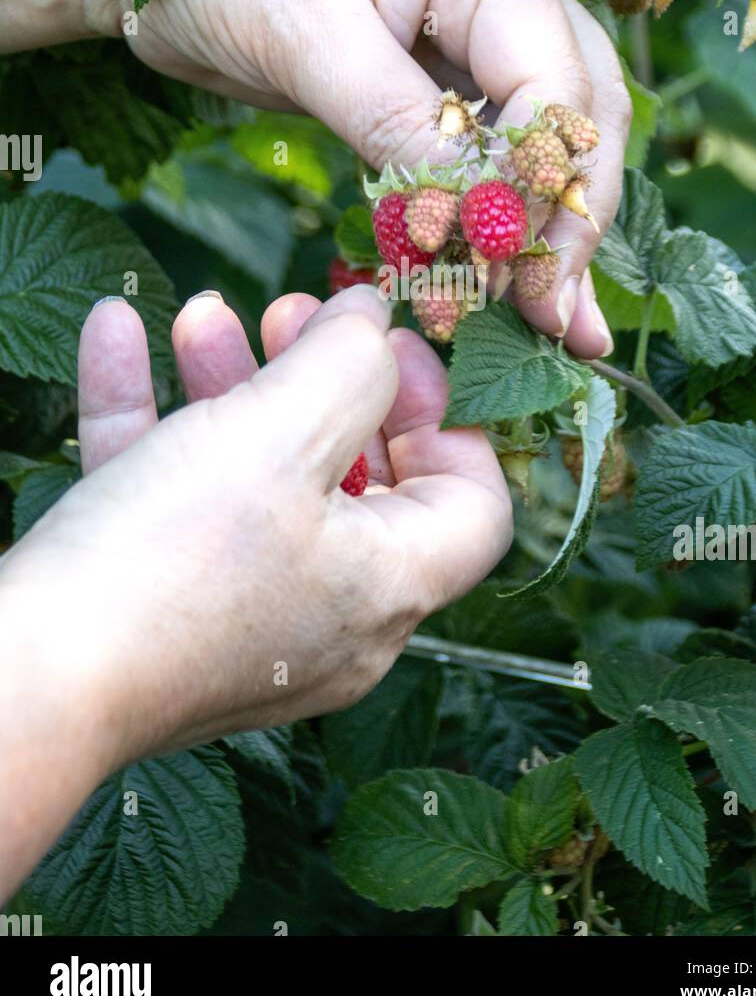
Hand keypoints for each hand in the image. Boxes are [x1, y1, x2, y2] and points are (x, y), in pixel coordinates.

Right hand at [0, 285, 510, 896]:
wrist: (25, 681)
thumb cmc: (170, 561)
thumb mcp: (281, 434)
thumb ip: (350, 364)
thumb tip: (375, 319)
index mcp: (386, 586)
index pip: (471, 505)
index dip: (445, 414)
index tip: (390, 351)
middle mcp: (329, 615)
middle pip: (356, 478)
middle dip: (322, 380)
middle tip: (292, 315)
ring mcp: (243, 618)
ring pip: (258, 481)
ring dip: (234, 386)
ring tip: (202, 315)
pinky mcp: (162, 612)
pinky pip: (173, 503)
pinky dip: (153, 419)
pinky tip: (115, 334)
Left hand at [1, 0, 629, 357]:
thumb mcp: (302, 28)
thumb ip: (391, 113)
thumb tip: (471, 209)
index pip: (555, 79)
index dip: (543, 180)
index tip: (509, 266)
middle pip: (578, 117)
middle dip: (571, 218)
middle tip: (558, 319)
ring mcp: (471, 45)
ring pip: (545, 148)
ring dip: (550, 235)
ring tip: (560, 329)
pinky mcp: (433, 92)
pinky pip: (487, 164)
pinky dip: (495, 227)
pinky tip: (502, 289)